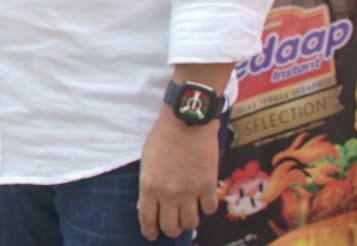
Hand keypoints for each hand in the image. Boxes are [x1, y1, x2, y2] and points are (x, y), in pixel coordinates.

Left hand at [137, 110, 220, 239]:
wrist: (187, 121)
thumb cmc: (163, 136)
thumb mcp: (147, 161)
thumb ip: (150, 183)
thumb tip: (151, 202)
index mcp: (149, 186)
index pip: (147, 219)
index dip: (149, 231)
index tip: (151, 235)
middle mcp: (168, 194)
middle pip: (171, 227)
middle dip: (170, 230)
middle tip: (172, 227)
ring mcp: (190, 192)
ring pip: (191, 223)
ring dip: (188, 221)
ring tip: (187, 215)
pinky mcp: (208, 186)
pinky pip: (209, 209)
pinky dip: (206, 208)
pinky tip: (202, 200)